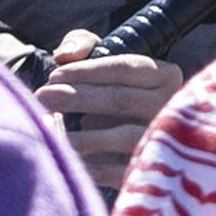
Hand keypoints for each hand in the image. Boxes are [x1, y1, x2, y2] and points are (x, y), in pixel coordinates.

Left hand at [34, 28, 180, 196]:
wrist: (129, 140)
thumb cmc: (111, 90)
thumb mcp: (100, 58)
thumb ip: (80, 43)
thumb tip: (64, 55)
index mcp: (166, 75)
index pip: (125, 68)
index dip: (87, 71)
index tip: (54, 75)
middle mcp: (172, 107)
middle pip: (121, 100)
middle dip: (77, 97)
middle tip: (43, 97)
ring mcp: (167, 141)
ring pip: (123, 136)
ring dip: (83, 134)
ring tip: (48, 128)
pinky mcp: (157, 171)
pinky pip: (122, 170)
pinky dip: (92, 166)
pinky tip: (65, 157)